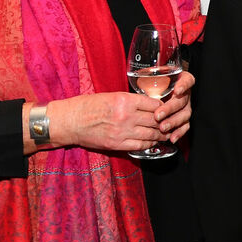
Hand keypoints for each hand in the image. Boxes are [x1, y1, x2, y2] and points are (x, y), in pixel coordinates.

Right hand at [45, 92, 164, 153]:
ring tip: (166, 133)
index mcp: (125, 100)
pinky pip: (140, 145)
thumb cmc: (89, 105)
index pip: (154, 104)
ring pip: (151, 134)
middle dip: (165, 122)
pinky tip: (153, 141)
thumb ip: (131, 100)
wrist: (70, 121)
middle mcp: (126, 116)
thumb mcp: (112, 95)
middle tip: (171, 122)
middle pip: (155, 120)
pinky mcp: (117, 144)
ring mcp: (122, 132)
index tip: (167, 109)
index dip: (163, 107)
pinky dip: (150, 144)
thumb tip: (149, 104)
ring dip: (160, 134)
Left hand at [153, 71, 195, 142]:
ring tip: (162, 127)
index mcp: (180, 80)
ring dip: (173, 122)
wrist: (153, 92)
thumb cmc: (151, 83)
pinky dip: (178, 132)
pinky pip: (184, 126)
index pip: (187, 80)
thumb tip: (138, 79)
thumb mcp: (150, 78)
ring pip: (184, 114)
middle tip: (158, 115)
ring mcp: (185, 107)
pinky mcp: (183, 118)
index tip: (177, 91)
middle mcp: (185, 94)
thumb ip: (148, 79)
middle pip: (182, 100)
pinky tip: (172, 137)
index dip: (184, 85)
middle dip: (170, 109)